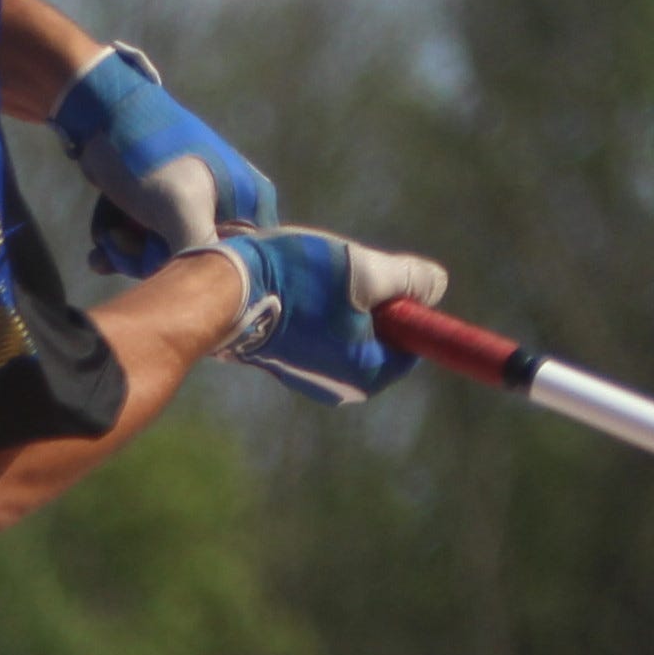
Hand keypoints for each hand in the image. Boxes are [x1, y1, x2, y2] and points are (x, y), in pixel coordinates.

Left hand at [49, 45, 273, 279]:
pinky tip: (97, 252)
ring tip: (107, 239)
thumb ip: (201, 252)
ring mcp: (194, 207)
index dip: (195, 273)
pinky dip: (122, 249)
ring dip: (131, 256)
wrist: (97, 113)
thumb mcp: (177, 207)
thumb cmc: (144, 155)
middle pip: (196, 266)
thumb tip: (221, 295)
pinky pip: (146, 245)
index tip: (160, 259)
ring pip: (166, 259)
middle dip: (153, 263)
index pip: (237, 268)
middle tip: (122, 243)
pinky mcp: (162, 207)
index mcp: (252, 203)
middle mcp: (231, 207)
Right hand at [212, 226, 451, 405]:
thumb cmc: (296, 280)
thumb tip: (435, 286)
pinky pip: (312, 328)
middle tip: (344, 269)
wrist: (218, 290)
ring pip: (343, 326)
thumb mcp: (365, 271)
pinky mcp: (279, 358)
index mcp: (365, 374)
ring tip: (308, 274)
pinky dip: (310, 302)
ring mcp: (305, 374)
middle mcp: (337, 385)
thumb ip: (409, 279)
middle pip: (378, 334)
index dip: (406, 301)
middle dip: (369, 298)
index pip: (411, 341)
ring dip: (338, 295)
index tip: (384, 274)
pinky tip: (287, 284)